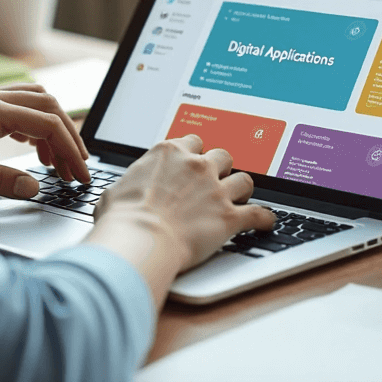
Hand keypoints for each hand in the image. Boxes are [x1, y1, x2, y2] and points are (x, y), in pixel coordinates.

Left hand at [0, 84, 90, 198]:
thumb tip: (35, 187)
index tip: (80, 173)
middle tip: (77, 168)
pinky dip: (34, 123)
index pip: (45, 122)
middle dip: (68, 135)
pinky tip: (35, 148)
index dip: (69, 148)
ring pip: (34, 100)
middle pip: (47, 104)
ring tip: (58, 162)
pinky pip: (17, 104)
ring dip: (53, 127)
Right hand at [84, 134, 273, 308]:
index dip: (194, 153)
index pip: (192, 141)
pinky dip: (264, 219)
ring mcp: (215, 190)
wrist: (140, 240)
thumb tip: (120, 194)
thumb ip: (129, 185)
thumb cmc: (122, 218)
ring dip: (242, 189)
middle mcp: (196, 166)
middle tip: (215, 181)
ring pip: (244, 180)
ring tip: (239, 198)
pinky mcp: (229, 216)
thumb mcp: (115, 190)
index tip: (192, 162)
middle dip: (221, 168)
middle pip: (223, 155)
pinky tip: (266, 223)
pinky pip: (259, 214)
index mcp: (169, 153)